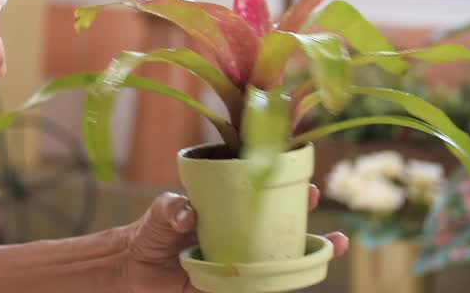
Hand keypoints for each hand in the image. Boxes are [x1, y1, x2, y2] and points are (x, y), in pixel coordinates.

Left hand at [106, 186, 348, 292]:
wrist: (135, 266)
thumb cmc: (151, 231)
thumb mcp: (160, 212)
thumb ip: (171, 208)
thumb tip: (187, 215)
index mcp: (227, 210)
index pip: (263, 197)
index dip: (288, 190)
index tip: (308, 187)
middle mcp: (239, 234)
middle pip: (281, 228)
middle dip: (308, 223)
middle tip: (330, 224)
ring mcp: (239, 260)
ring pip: (280, 259)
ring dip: (308, 255)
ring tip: (333, 248)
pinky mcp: (231, 285)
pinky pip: (259, 286)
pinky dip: (279, 285)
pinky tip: (297, 281)